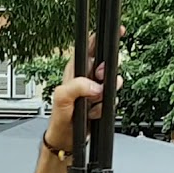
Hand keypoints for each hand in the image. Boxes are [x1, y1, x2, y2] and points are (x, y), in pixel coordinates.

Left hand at [46, 29, 125, 152]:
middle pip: (106, 64)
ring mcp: (94, 89)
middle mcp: (85, 77)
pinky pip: (112, 99)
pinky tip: (94, 112)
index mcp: (75, 70)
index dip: (101, 39)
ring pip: (112, 82)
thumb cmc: (60, 118)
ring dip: (105, 95)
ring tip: (92, 103)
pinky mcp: (101, 101)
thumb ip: (77, 87)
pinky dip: (105, 107)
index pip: (89, 48)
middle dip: (106, 73)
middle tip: (99, 81)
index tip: (113, 34)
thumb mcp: (62, 99)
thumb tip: (95, 85)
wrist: (66, 139)